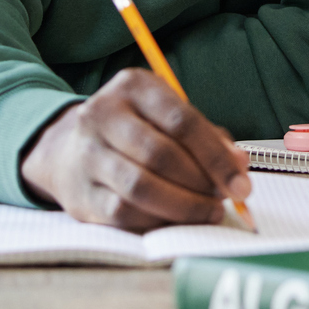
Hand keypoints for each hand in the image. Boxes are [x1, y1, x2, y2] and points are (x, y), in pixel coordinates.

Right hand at [19, 69, 251, 231]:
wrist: (68, 150)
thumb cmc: (134, 132)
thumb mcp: (167, 117)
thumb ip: (207, 137)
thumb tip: (239, 165)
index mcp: (133, 86)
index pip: (182, 121)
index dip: (216, 156)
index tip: (240, 183)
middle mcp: (103, 114)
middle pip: (161, 155)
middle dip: (202, 184)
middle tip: (223, 200)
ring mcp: (87, 154)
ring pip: (141, 188)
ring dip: (183, 207)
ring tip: (207, 213)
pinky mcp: (80, 193)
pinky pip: (124, 213)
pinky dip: (157, 221)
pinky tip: (175, 221)